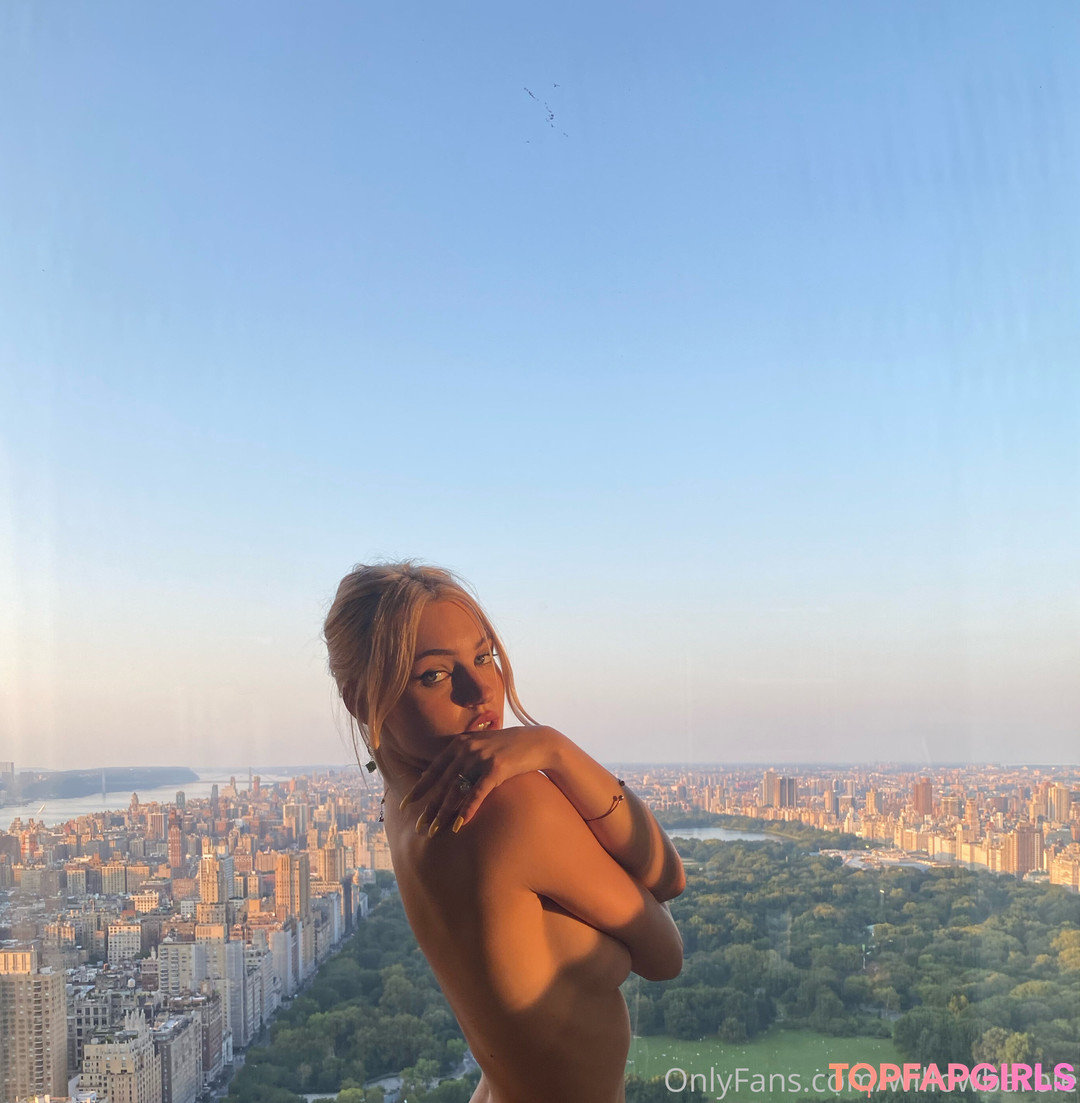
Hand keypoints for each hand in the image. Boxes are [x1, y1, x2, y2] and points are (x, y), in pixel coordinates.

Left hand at [400, 725, 560, 835]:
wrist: (538, 742)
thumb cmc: (508, 747)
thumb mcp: (482, 745)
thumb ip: (464, 756)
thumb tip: (447, 777)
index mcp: (460, 743)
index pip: (433, 769)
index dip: (419, 788)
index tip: (405, 804)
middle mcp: (467, 749)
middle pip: (442, 783)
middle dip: (428, 807)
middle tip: (417, 826)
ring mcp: (481, 758)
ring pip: (455, 791)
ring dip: (443, 813)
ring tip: (434, 831)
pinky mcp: (496, 768)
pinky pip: (477, 793)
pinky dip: (467, 810)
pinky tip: (459, 825)